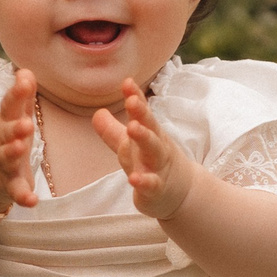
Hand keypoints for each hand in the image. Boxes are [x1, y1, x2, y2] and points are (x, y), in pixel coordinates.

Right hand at [0, 68, 39, 211]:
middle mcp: (2, 141)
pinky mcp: (8, 185)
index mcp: (5, 121)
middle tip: (25, 123)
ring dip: (13, 154)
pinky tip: (32, 201)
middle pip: (6, 133)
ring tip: (20, 148)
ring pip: (7, 158)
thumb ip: (22, 95)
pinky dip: (22, 196)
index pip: (10, 105)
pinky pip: (15, 191)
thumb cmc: (4, 137)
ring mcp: (3, 163)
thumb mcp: (13, 115)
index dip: (17, 93)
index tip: (25, 80)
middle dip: (15, 128)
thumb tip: (27, 70)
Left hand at [93, 78, 194, 219]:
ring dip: (144, 138)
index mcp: (149, 133)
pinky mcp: (157, 189)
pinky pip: (152, 184)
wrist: (180, 194)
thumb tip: (96, 112)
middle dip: (141, 113)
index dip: (135, 97)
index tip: (127, 82)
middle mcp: (155, 146)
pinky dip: (144, 181)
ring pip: (153, 150)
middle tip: (132, 101)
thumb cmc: (151, 165)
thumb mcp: (130, 147)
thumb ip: (112, 131)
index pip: (142, 113)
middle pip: (150, 127)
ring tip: (132, 128)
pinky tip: (134, 179)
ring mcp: (158, 167)